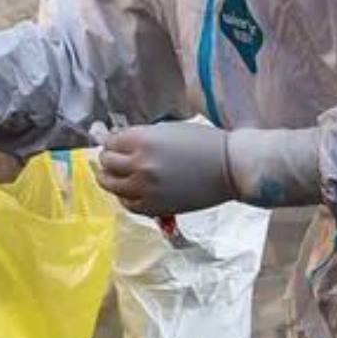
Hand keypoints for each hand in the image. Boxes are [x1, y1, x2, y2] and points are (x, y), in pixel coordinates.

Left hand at [96, 121, 234, 215]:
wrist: (229, 168)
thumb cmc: (205, 144)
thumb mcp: (169, 130)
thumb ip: (141, 136)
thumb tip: (115, 140)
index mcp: (143, 140)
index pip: (111, 142)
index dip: (111, 142)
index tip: (114, 143)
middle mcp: (140, 164)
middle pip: (106, 163)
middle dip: (108, 159)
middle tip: (112, 158)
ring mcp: (145, 188)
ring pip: (111, 185)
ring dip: (110, 178)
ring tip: (113, 175)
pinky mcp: (154, 207)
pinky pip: (127, 204)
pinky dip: (124, 197)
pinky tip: (129, 191)